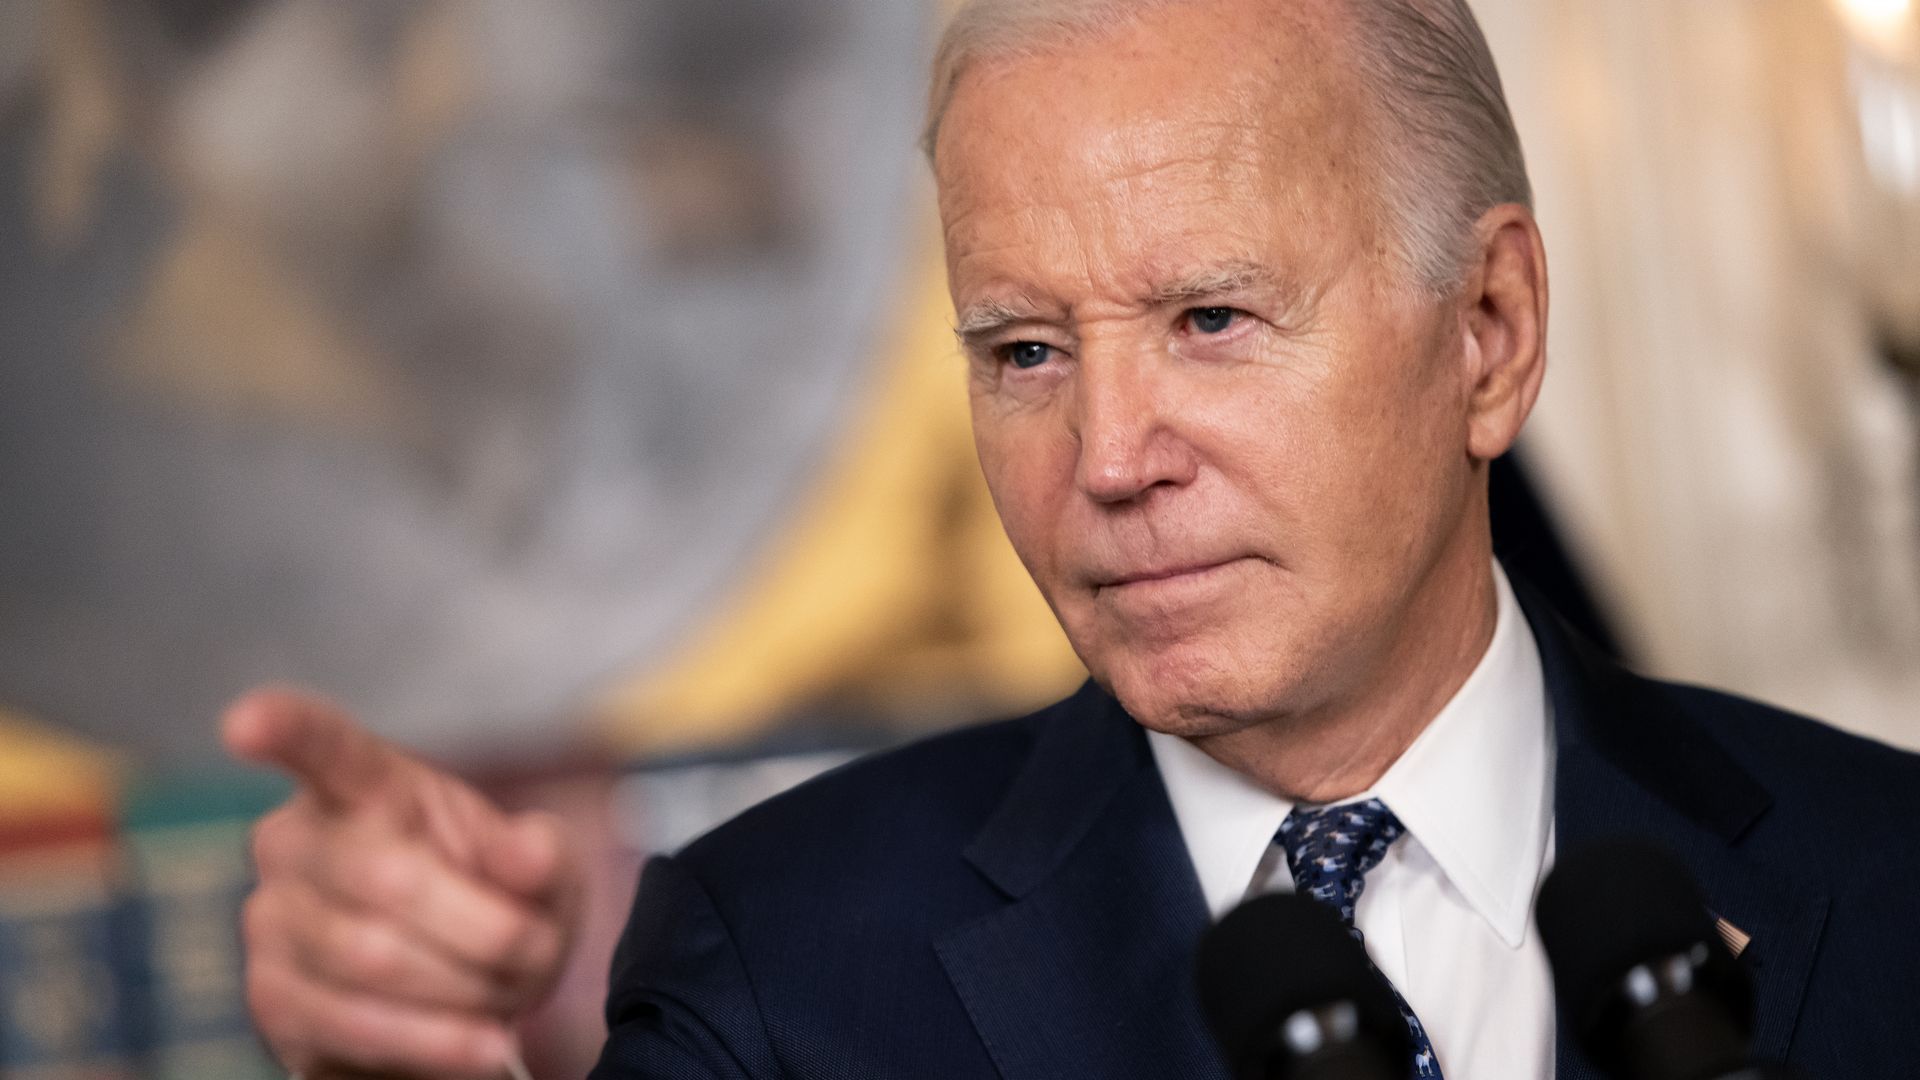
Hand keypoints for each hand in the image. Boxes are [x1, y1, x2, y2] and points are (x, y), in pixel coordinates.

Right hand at [224, 687, 583, 1078]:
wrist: (469, 1001)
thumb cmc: (498, 908)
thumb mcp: (543, 872)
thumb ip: (538, 854)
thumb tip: (527, 858)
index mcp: (363, 784)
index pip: (319, 745)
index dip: (282, 728)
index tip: (244, 723)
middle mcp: (296, 841)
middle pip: (384, 876)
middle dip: (484, 927)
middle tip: (536, 950)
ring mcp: (272, 921)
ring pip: (370, 956)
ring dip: (464, 986)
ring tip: (510, 998)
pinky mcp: (273, 1000)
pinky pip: (353, 1023)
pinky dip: (433, 1040)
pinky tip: (482, 1047)